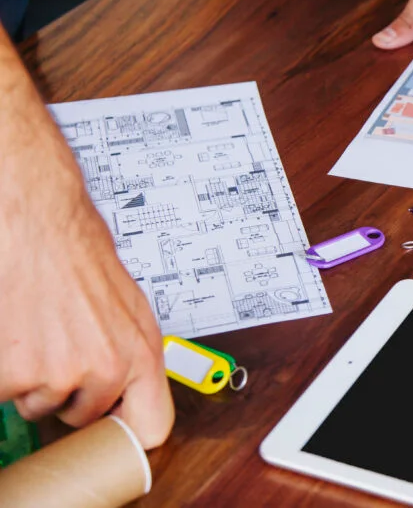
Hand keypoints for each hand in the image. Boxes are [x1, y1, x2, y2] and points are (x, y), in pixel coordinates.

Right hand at [0, 120, 173, 448]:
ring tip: (43, 328)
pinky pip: (7, 392)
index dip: (129, 433)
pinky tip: (19, 330)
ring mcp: (61, 374)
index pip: (152, 427)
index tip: (116, 432)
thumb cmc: (79, 256)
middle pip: (84, 416)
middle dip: (71, 390)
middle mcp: (108, 369)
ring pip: (42, 403)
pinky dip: (7, 369)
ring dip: (37, 376)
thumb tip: (132, 392)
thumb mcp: (128, 307)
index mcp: (142, 353)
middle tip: (64, 345)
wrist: (38, 225)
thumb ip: (131, 353)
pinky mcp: (17, 375)